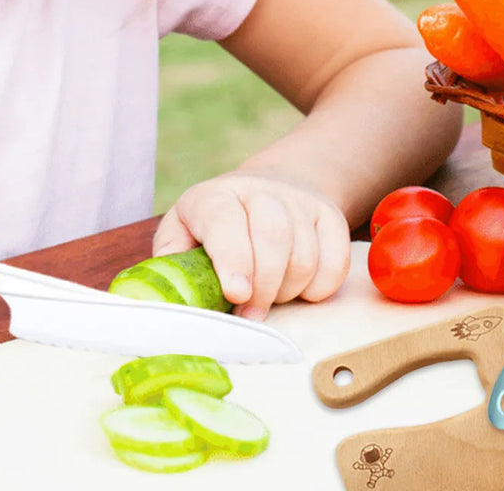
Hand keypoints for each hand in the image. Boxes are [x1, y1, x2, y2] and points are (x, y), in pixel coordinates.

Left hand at [153, 170, 350, 318]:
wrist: (267, 190)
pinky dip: (318, 288)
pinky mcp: (329, 216)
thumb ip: (172, 263)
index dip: (232, 259)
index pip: (225, 220)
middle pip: (273, 238)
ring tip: (268, 297)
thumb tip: (168, 302)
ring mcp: (298, 201)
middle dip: (263, 287)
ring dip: (287, 291)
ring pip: (304, 257)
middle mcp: (259, 191)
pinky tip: (298, 287)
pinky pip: (335, 263)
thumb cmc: (216, 226)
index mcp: (215, 196)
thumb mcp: (182, 233)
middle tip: (251, 313)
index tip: (236, 294)